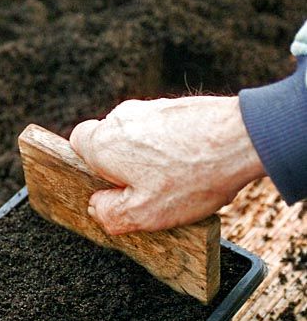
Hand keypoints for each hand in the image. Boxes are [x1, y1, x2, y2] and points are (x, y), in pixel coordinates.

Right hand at [69, 96, 264, 233]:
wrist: (244, 139)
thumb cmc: (192, 176)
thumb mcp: (143, 214)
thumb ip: (109, 214)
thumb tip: (97, 207)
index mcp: (104, 143)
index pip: (76, 145)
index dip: (89, 170)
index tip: (109, 189)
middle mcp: (123, 118)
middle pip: (110, 143)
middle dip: (124, 170)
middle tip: (148, 194)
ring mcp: (153, 107)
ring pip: (139, 139)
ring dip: (152, 162)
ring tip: (179, 184)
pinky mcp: (179, 106)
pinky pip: (165, 133)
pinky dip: (175, 151)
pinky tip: (196, 170)